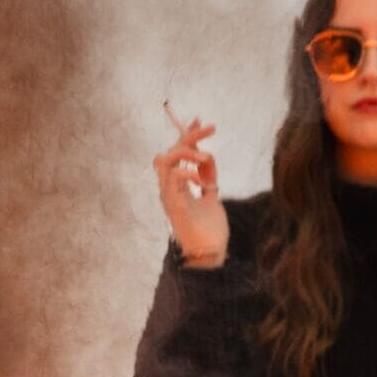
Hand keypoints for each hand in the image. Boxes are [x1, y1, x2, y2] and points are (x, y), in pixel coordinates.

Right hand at [153, 112, 227, 265]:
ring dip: (186, 152)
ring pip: (165, 160)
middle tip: (211, 128)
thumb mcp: (211, 197)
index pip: (177, 154)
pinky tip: (201, 180)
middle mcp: (169, 189)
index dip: (186, 135)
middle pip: (170, 151)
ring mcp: (169, 196)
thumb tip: (209, 159)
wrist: (209, 256)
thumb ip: (208, 179)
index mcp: (176, 187)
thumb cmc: (209, 231)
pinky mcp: (175, 205)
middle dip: (189, 136)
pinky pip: (173, 177)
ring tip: (204, 157)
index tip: (199, 121)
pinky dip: (187, 172)